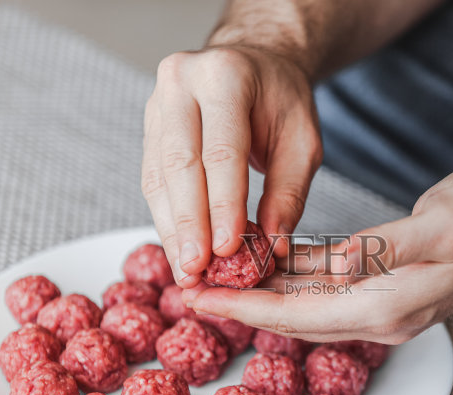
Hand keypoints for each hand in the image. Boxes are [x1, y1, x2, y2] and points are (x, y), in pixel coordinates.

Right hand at [142, 46, 322, 288]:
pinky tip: (179, 249)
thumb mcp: (303, 141)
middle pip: (179, 164)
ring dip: (172, 229)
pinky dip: (167, 218)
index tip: (227, 249)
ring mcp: (157, 102)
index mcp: (225, 76)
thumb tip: (272, 245)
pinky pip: (152, 179)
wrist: (254, 65)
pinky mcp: (149, 126)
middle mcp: (181, 83)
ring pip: (158, 176)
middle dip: (189, 225)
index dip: (222, 205)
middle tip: (197, 270)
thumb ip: (289, 192)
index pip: (221, 151)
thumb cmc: (281, 100)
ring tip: (187, 272)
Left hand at [189, 165, 452, 342]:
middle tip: (188, 292)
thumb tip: (339, 264)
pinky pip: (329, 288)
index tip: (195, 299)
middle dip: (240, 306)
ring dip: (262, 294)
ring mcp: (383, 303)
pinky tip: (269, 261)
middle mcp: (379, 314)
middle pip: (292, 317)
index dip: (243, 308)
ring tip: (217, 278)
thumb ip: (388, 247)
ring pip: (307, 304)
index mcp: (385, 305)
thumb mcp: (444, 224)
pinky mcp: (387, 286)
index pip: (295, 315)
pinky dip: (294, 278)